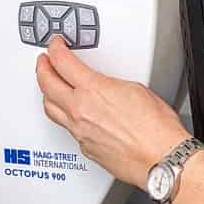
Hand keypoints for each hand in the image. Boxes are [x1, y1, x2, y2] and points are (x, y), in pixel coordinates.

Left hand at [35, 37, 191, 188]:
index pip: (62, 62)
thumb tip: (106, 86)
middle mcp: (80, 110)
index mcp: (93, 89)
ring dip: (46, 93)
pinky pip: (66, 128)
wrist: (160, 157)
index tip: (55, 45)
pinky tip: (70, 114)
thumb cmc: (156, 127)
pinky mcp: (85, 148)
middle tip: (43, 61)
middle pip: (46, 84)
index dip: (55, 49)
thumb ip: (111, 85)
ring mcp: (79, 131)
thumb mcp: (135, 88)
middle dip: (42, 68)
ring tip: (49, 86)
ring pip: (50, 109)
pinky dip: (65, 117)